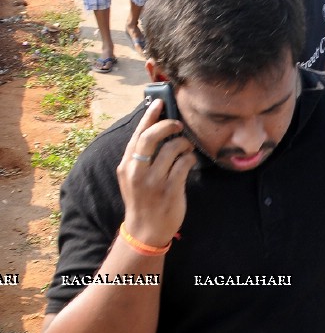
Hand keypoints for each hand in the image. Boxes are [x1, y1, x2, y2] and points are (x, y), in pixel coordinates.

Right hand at [118, 99, 196, 246]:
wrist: (146, 230)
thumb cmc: (143, 199)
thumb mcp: (133, 177)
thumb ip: (141, 157)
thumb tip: (157, 128)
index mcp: (126, 166)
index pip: (137, 135)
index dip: (149, 116)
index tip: (159, 102)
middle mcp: (137, 172)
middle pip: (151, 138)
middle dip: (168, 125)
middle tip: (178, 124)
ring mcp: (153, 182)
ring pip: (172, 149)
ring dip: (184, 144)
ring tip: (186, 147)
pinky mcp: (170, 190)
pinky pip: (185, 164)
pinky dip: (190, 159)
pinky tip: (189, 162)